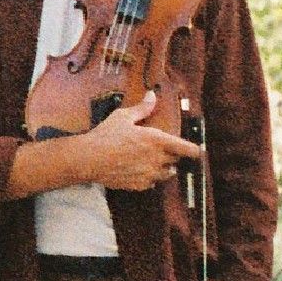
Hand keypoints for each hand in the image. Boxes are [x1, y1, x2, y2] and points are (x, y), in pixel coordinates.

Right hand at [75, 91, 202, 190]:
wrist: (88, 159)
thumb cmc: (105, 136)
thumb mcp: (123, 117)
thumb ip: (142, 108)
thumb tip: (152, 95)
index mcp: (158, 141)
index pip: (188, 149)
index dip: (193, 150)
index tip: (193, 149)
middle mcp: (157, 159)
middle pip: (176, 160)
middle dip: (171, 155)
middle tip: (160, 150)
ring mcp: (149, 174)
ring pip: (166, 174)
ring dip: (163, 168)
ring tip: (152, 162)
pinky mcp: (139, 185)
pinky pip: (152, 183)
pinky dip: (149, 179)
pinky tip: (138, 171)